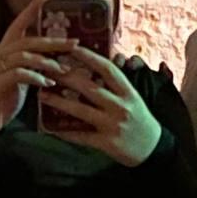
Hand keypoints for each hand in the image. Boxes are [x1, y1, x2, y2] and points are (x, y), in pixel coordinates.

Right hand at [0, 0, 75, 130]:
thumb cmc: (1, 101)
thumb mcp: (19, 80)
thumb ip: (31, 68)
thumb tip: (55, 62)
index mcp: (3, 52)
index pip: (17, 25)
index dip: (29, 10)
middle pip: (25, 40)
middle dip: (51, 41)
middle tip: (73, 43)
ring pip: (22, 55)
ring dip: (45, 61)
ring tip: (62, 70)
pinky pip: (17, 75)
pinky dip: (34, 77)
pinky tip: (47, 83)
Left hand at [39, 46, 162, 166]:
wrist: (153, 150)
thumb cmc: (141, 119)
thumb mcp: (135, 97)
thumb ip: (121, 81)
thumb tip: (115, 57)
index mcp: (128, 93)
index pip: (107, 69)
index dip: (89, 57)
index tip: (71, 47)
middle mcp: (120, 107)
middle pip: (89, 88)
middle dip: (66, 77)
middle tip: (47, 69)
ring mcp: (112, 126)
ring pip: (80, 111)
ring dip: (58, 102)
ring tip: (42, 95)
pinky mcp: (106, 143)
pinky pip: (81, 136)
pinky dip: (65, 132)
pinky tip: (50, 127)